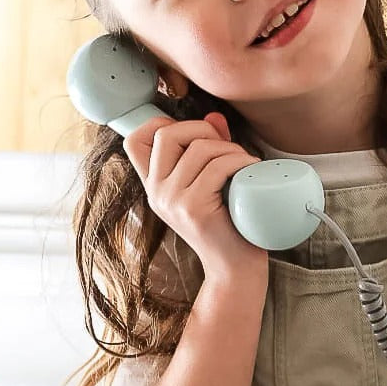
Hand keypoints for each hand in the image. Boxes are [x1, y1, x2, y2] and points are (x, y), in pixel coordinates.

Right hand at [122, 111, 267, 277]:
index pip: (135, 140)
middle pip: (167, 133)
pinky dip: (241, 161)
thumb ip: (210, 149)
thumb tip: (214, 116)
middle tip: (227, 147)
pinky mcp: (193, 208)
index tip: (194, 135)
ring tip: (245, 163)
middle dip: (203, 129)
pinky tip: (252, 170)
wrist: (235, 269)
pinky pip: (218, 166)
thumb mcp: (213, 183)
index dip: (161, 124)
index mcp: (155, 185)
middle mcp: (156, 192)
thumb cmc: (229, 224)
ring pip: (200, 148)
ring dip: (231, 148)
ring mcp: (172, 200)